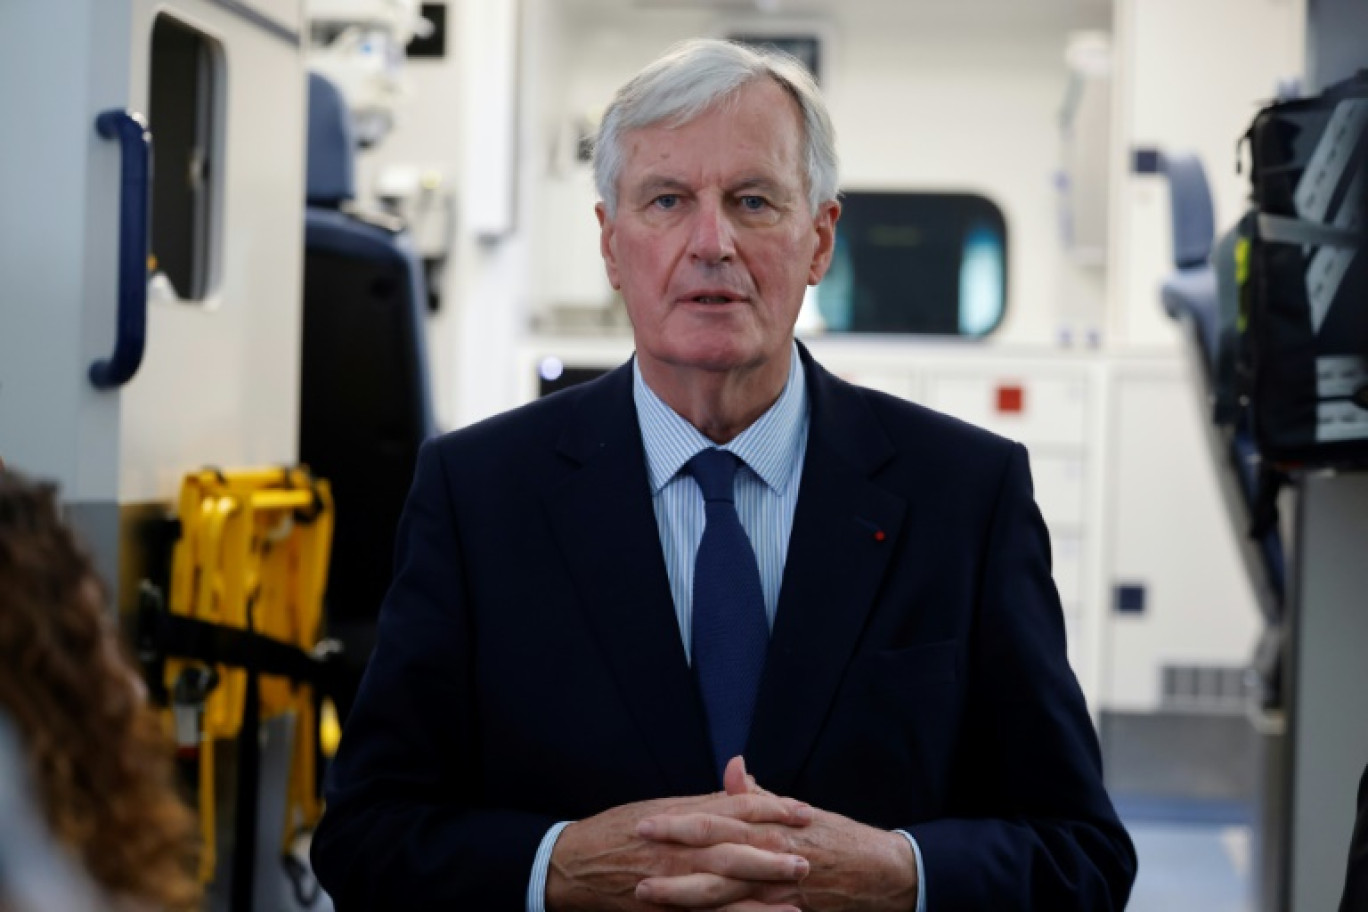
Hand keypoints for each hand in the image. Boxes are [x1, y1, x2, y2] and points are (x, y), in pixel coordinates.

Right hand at [546, 778, 813, 911]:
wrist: (573, 864)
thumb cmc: (618, 831)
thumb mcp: (661, 807)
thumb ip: (703, 800)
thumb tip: (739, 781)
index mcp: (680, 818)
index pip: (733, 810)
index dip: (771, 810)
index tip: (803, 811)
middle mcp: (678, 849)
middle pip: (734, 848)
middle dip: (773, 852)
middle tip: (809, 855)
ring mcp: (671, 882)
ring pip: (723, 886)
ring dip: (761, 890)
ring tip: (796, 892)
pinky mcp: (664, 909)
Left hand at [635, 759, 919, 911]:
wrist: (881, 872)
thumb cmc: (834, 838)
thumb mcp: (795, 812)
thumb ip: (758, 796)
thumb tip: (734, 769)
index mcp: (768, 826)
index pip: (715, 821)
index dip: (679, 823)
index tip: (646, 822)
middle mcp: (770, 855)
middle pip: (712, 858)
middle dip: (671, 859)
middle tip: (634, 858)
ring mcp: (777, 888)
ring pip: (722, 895)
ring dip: (682, 895)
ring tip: (646, 894)